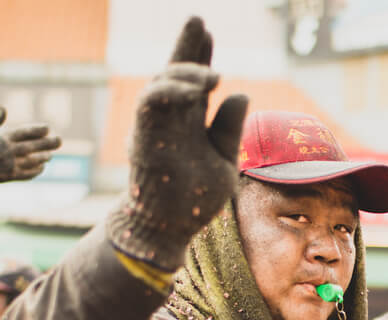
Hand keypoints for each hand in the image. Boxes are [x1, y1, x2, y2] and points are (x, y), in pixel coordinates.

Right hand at [0, 107, 61, 201]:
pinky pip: (26, 175)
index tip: (48, 127)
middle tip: (59, 140)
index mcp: (1, 139)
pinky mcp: (7, 177)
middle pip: (31, 147)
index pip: (23, 133)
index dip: (36, 130)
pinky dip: (35, 171)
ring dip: (43, 158)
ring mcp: (8, 166)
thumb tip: (3, 108)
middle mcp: (7, 153)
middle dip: (47, 144)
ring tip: (51, 154)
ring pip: (31, 162)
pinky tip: (42, 167)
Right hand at [106, 16, 248, 271]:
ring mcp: (156, 127)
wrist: (167, 229)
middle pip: (176, 73)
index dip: (200, 56)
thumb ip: (229, 129)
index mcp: (189, 124)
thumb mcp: (223, 161)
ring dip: (185, 69)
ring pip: (162, 82)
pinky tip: (199, 86)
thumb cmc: (194, 201)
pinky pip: (152, 103)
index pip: (195, 83)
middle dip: (187, 46)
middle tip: (198, 20)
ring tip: (212, 73)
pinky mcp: (145, 138)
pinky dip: (173, 89)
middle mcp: (171, 120)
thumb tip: (241, 94)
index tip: (208, 32)